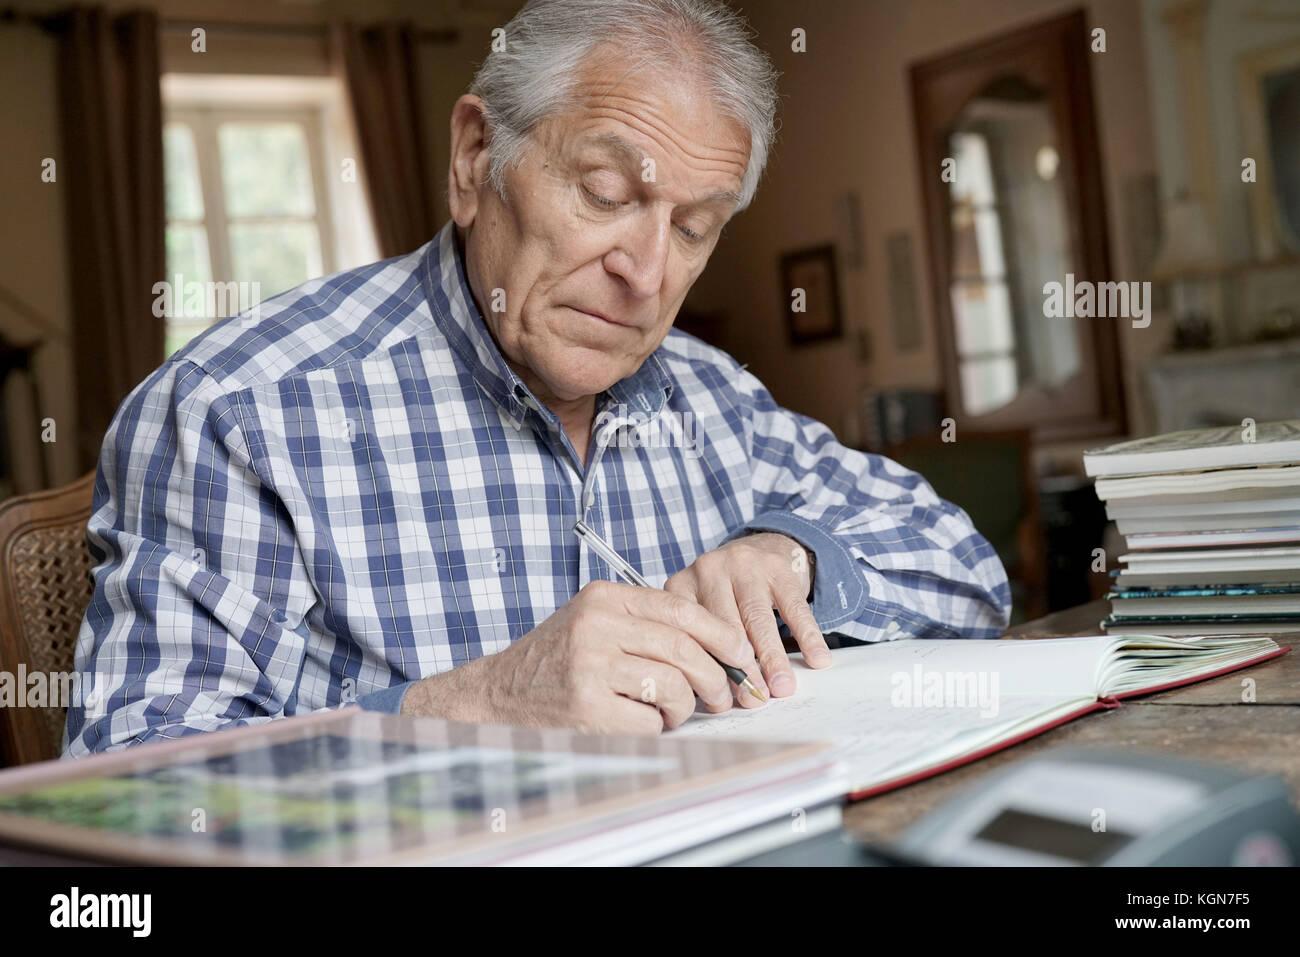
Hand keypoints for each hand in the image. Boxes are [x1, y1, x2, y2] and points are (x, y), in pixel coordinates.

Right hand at [401, 579, 762, 733]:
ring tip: (674, 712)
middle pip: (683, 648)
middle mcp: (596, 626)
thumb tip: (720, 647)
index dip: (721, 633)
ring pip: (672, 685)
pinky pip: (650, 720)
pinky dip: (658, 728)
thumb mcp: (594, 623)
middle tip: (725, 695)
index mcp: (604, 598)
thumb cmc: (555, 662)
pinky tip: (645, 725)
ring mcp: (589, 666)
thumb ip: (645, 624)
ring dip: (684, 707)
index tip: (741, 653)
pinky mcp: (587, 707)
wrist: (495, 695)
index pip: (680, 608)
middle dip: (716, 676)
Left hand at [664, 532, 829, 697]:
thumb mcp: (702, 609)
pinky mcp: (777, 567)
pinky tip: (817, 659)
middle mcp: (708, 570)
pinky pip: (794, 606)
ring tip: (782, 687)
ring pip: (759, 619)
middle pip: (726, 628)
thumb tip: (714, 697)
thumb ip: (702, 645)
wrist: (759, 547)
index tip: (723, 702)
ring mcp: (743, 564)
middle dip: (742, 669)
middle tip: (755, 699)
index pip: (692, 634)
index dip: (708, 669)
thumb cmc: (724, 593)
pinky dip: (807, 636)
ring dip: (773, 658)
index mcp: (680, 587)